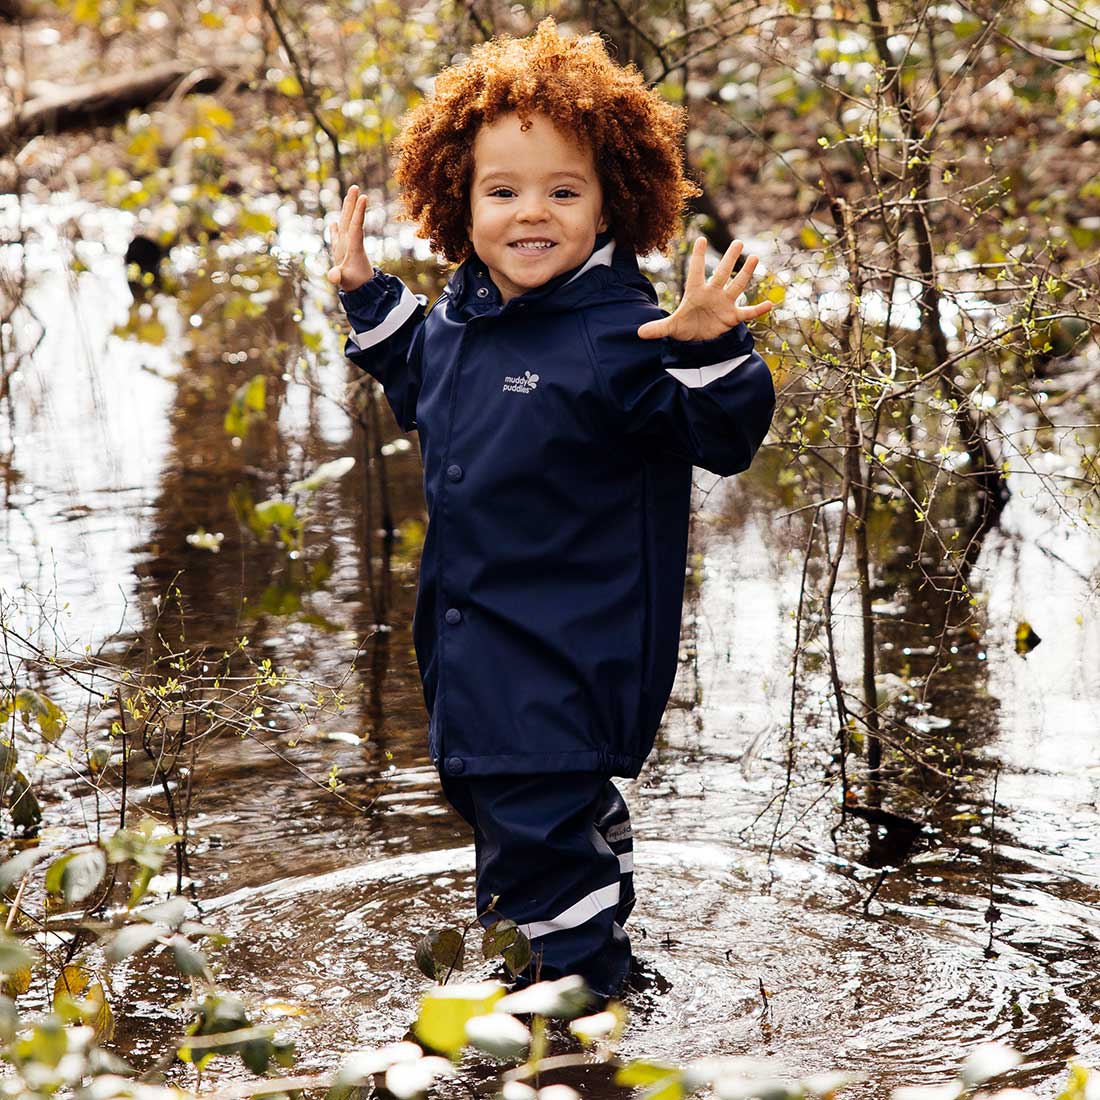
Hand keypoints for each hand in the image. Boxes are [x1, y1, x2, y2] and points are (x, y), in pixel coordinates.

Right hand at [327, 184, 374, 291]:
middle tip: (355, 187)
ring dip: (346, 209)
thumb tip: (332, 277)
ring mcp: (346, 246)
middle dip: (352, 204)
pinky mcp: (341, 252)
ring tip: (349, 195)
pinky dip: (335, 229)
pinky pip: (337, 237)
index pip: (356, 226)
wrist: (361, 291)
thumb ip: (338, 277)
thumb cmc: (355, 284)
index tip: (363, 197)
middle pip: (351, 219)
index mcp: (354, 247)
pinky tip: (334, 222)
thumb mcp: (345, 280)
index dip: (359, 212)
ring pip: (345, 224)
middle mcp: (351, 243)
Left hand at [637, 236, 772, 341]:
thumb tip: (639, 333)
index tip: (700, 239)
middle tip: (738, 242)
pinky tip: (770, 304)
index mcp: (696, 292)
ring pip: (737, 286)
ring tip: (755, 258)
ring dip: (746, 274)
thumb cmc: (685, 328)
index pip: (696, 271)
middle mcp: (712, 294)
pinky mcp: (732, 317)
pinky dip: (758, 310)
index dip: (697, 257)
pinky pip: (747, 313)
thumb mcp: (671, 328)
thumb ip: (657, 328)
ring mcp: (724, 304)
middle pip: (722, 273)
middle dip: (729, 259)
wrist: (698, 340)